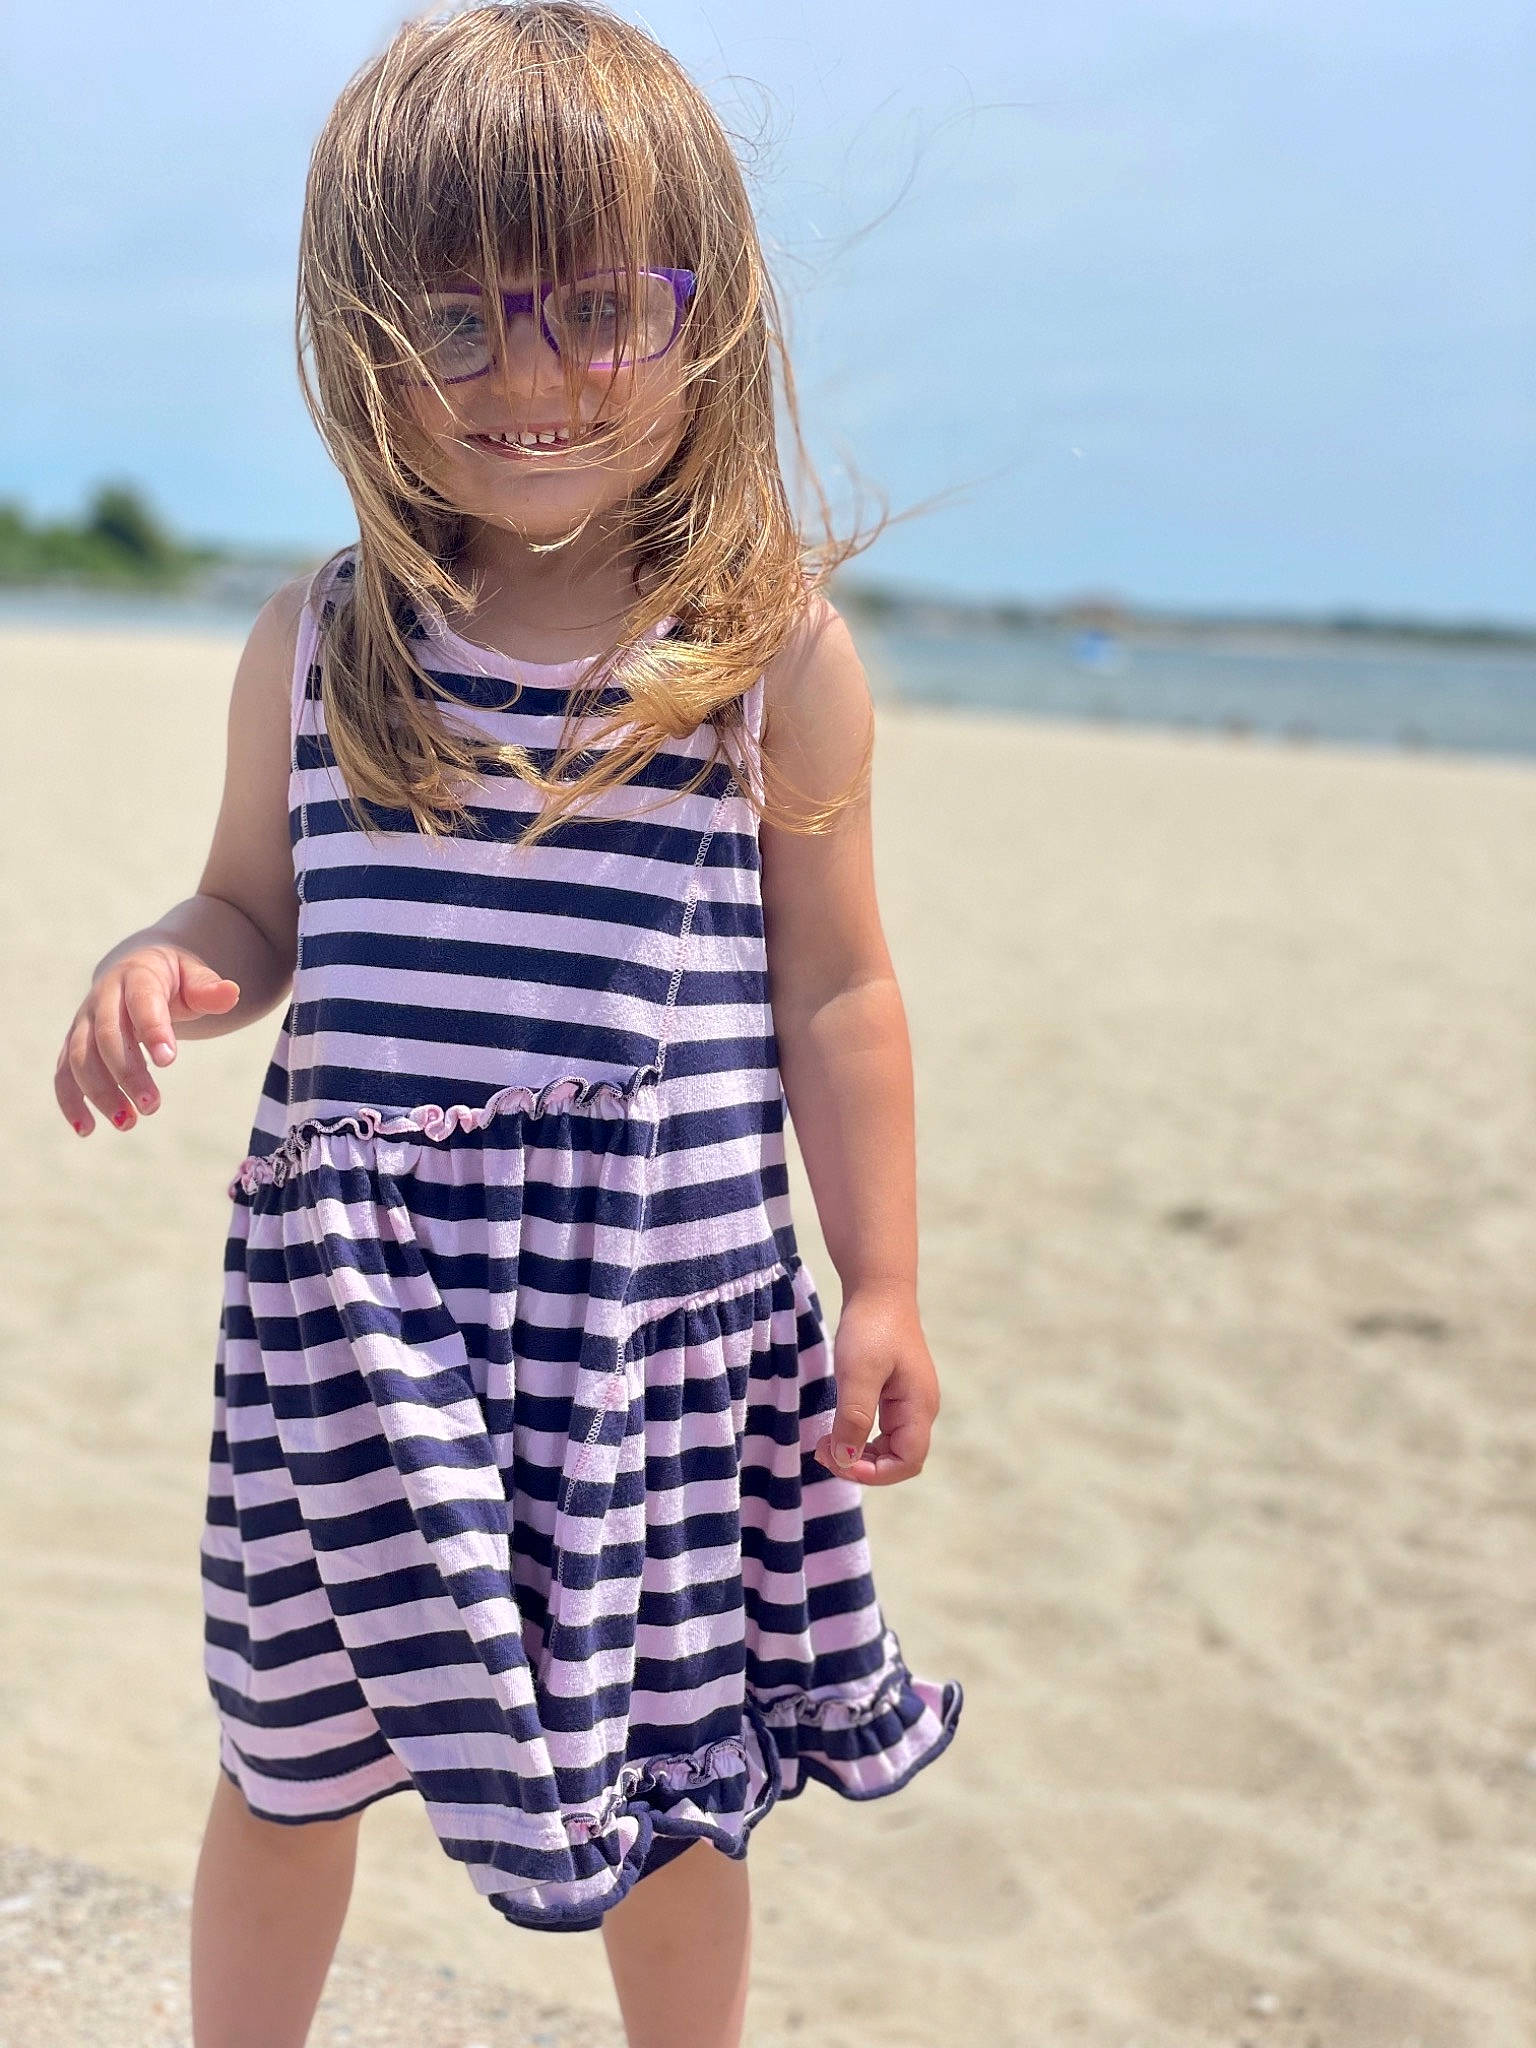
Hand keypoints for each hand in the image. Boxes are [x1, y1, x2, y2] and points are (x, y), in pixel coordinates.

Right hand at [55, 943, 239, 1135]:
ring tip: (128, 1123)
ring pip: (81, 1058)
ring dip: (101, 1093)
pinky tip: (88, 1129)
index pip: (142, 1001)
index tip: (168, 1061)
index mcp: (137, 976)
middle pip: (107, 1036)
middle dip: (127, 1074)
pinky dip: (71, 1101)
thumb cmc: (173, 981)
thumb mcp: (194, 977)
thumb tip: (231, 993)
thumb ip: (209, 989)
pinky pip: (64, 1073)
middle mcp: (103, 997)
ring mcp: (83, 1022)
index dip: (152, 1029)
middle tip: (152, 1106)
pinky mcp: (73, 1044)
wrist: (137, 971)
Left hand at [813, 1281, 940, 1486]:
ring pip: (888, 1446)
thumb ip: (853, 1419)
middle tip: (822, 1451)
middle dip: (860, 1465)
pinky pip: (881, 1429)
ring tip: (824, 1442)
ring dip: (857, 1453)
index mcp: (918, 1407)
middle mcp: (919, 1408)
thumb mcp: (858, 1373)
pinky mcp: (895, 1392)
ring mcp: (909, 1401)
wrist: (878, 1287)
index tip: (838, 1460)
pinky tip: (835, 1427)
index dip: (874, 1473)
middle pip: (898, 1459)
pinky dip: (857, 1436)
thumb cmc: (871, 1326)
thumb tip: (845, 1461)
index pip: (907, 1462)